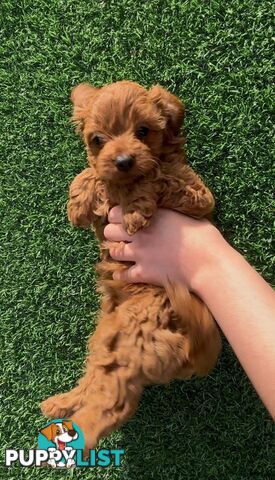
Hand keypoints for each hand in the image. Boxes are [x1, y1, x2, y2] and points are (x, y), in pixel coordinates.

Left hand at [104, 206, 223, 291]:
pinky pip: (123, 275)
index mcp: (150, 216)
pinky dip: (120, 275)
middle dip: (113, 232)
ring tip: (123, 252)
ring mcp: (139, 254)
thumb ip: (169, 212)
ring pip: (113, 251)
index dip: (117, 215)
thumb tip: (166, 210)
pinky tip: (121, 273)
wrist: (207, 263)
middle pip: (109, 231)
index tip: (123, 218)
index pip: (116, 211)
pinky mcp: (143, 273)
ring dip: (116, 251)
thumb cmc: (204, 237)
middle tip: (121, 235)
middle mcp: (139, 234)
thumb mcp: (187, 215)